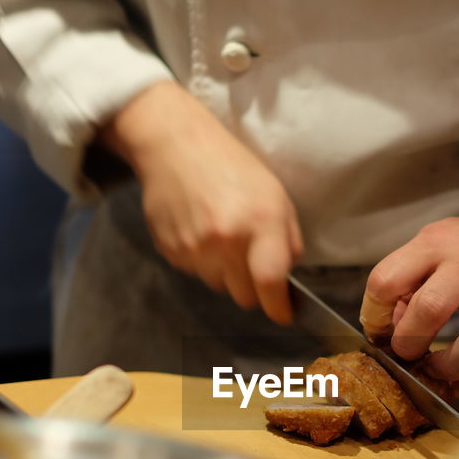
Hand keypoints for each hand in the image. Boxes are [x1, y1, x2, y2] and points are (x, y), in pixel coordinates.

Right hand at [99, 81, 301, 324]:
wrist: (173, 144)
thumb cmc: (230, 165)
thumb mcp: (275, 194)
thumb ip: (288, 240)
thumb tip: (286, 278)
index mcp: (260, 221)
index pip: (270, 283)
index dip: (279, 307)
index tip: (284, 314)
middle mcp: (226, 239)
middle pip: (244, 296)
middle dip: (253, 287)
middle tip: (252, 261)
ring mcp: (194, 247)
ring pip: (219, 286)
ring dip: (226, 273)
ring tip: (223, 236)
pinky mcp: (170, 250)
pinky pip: (195, 273)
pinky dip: (203, 261)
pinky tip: (201, 230)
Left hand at [360, 182, 458, 398]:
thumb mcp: (433, 243)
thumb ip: (407, 281)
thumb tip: (390, 331)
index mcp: (436, 244)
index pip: (386, 281)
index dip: (373, 315)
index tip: (380, 330)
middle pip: (430, 309)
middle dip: (407, 343)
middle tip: (405, 352)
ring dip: (447, 367)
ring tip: (435, 370)